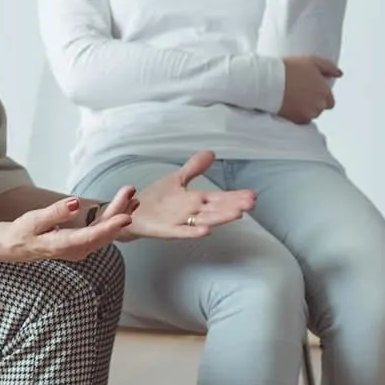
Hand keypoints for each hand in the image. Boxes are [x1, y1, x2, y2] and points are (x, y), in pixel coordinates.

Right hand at [0, 192, 136, 263]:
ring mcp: (81, 248)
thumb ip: (56, 212)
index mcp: (64, 245)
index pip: (92, 236)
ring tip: (133, 197)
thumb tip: (75, 203)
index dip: (111, 226)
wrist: (16, 247)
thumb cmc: (23, 232)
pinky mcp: (82, 243)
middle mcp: (77, 250)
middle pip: (103, 232)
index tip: (127, 216)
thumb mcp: (34, 220)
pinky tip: (124, 208)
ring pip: (105, 232)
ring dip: (119, 214)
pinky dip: (113, 218)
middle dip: (120, 211)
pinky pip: (102, 231)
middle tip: (131, 191)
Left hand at [126, 152, 257, 240]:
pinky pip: (182, 232)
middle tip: (252, 203)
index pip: (220, 197)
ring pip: (205, 220)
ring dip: (221, 218)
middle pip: (217, 208)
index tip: (253, 195)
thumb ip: (194, 168)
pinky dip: (193, 232)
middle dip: (234, 206)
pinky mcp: (167, 230)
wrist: (131, 211)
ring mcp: (181, 222)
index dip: (235, 196)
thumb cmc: (156, 198)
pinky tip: (206, 232)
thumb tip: (211, 152)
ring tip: (238, 214)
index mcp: (196, 200)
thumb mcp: (177, 179)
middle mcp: (192, 211)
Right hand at [279, 54, 341, 122]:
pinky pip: (300, 121)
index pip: (330, 101)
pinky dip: (297, 115)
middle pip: (321, 108)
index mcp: (324, 91)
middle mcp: (319, 104)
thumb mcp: (312, 61)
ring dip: (305, 109)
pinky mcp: (296, 121)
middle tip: (301, 93)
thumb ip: (329, 67)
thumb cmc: (288, 69)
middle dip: (314, 103)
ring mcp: (308, 114)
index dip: (321, 96)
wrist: (268, 80)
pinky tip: (289, 105)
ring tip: (293, 98)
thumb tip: (339, 73)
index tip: (311, 90)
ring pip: (311, 115)